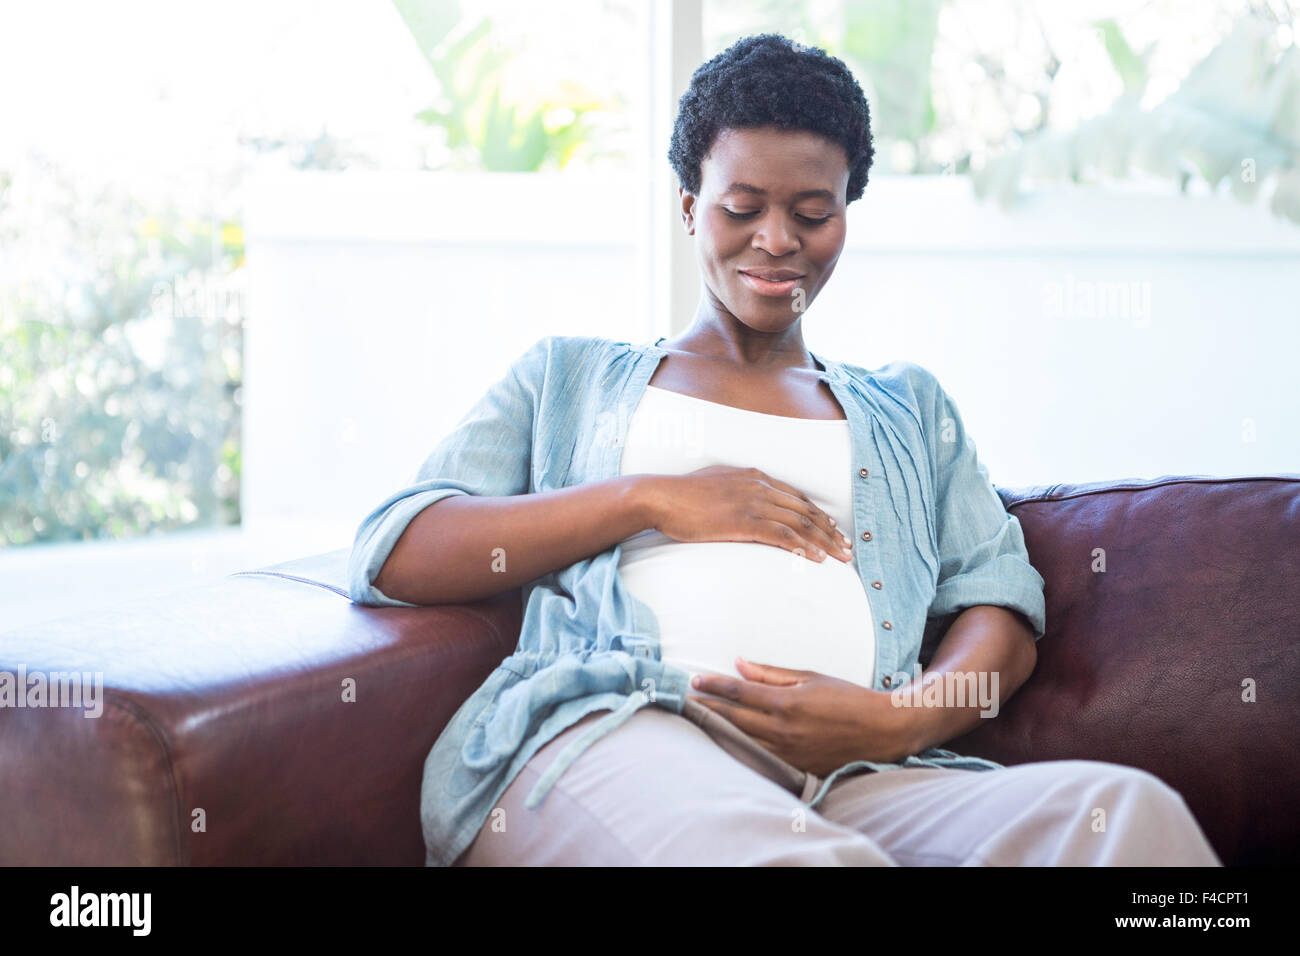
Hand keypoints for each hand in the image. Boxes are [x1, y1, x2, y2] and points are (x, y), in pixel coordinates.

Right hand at [640, 466, 853, 562]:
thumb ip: (736, 489)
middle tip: (847, 548)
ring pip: (799, 523)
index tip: (834, 529)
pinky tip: (813, 559)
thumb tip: (743, 499)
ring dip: (823, 542)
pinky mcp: (744, 521)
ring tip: (838, 558)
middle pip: (805, 510)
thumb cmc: (682, 494)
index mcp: (755, 477)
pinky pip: (781, 534)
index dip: (819, 514)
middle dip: (830, 530)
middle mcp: (760, 487)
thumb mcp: (716, 483)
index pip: (797, 497)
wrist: (661, 497)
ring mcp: (753, 503)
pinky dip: (801, 546)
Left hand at [691, 658, 922, 774]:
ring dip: (717, 730)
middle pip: (732, 718)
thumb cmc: (847, 698)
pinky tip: (725, 742)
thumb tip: (739, 664)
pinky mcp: (794, 768)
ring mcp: (787, 752)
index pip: (738, 691)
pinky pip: (758, 758)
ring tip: (696, 720)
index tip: (694, 680)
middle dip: (706, 708)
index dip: (713, 685)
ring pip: (740, 742)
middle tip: (685, 701)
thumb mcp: (810, 677)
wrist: (881, 731)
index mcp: (786, 702)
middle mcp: (782, 729)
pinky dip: (738, 748)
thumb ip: (771, 674)